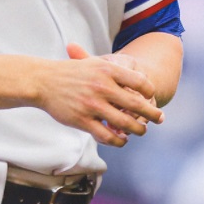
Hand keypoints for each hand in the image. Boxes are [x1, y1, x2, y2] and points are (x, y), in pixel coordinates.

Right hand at [33, 43, 162, 147]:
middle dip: (153, 114)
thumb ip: (115, 72)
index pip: (140, 82)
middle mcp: (102, 87)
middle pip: (137, 104)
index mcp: (107, 69)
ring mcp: (92, 105)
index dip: (149, 92)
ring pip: (125, 124)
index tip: (151, 97)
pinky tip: (122, 139)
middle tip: (160, 119)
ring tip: (141, 131)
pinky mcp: (82, 120)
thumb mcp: (92, 62)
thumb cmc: (70, 72)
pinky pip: (107, 136)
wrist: (42, 81)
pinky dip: (119, 141)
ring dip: (138, 130)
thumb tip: (141, 85)